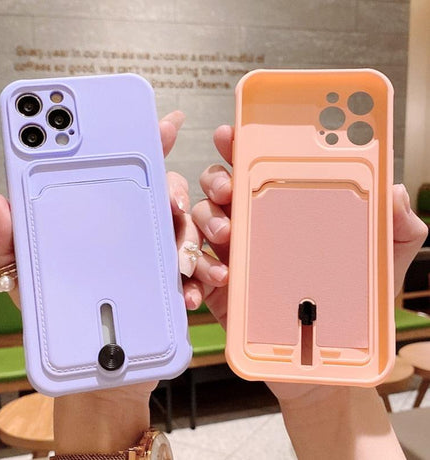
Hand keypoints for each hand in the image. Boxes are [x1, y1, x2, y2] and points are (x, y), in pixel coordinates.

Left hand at [0, 111, 191, 452]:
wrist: (97, 377)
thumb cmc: (58, 323)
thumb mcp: (22, 278)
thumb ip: (6, 238)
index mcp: (98, 219)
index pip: (120, 169)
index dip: (143, 141)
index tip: (163, 123)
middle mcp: (132, 230)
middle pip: (165, 190)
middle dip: (175, 189)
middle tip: (172, 205)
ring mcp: (156, 255)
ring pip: (189, 227)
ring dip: (193, 237)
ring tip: (182, 260)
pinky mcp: (173, 283)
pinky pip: (198, 269)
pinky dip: (199, 275)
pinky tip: (188, 288)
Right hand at [191, 124, 428, 400]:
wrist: (321, 361)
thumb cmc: (351, 306)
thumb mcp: (384, 260)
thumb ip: (398, 226)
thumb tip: (395, 193)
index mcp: (286, 212)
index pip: (259, 170)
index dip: (241, 148)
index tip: (233, 135)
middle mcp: (255, 227)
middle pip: (220, 188)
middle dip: (215, 179)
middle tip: (228, 189)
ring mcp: (234, 255)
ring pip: (201, 221)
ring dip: (205, 220)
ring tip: (225, 236)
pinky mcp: (219, 286)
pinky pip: (193, 267)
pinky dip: (196, 268)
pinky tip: (217, 278)